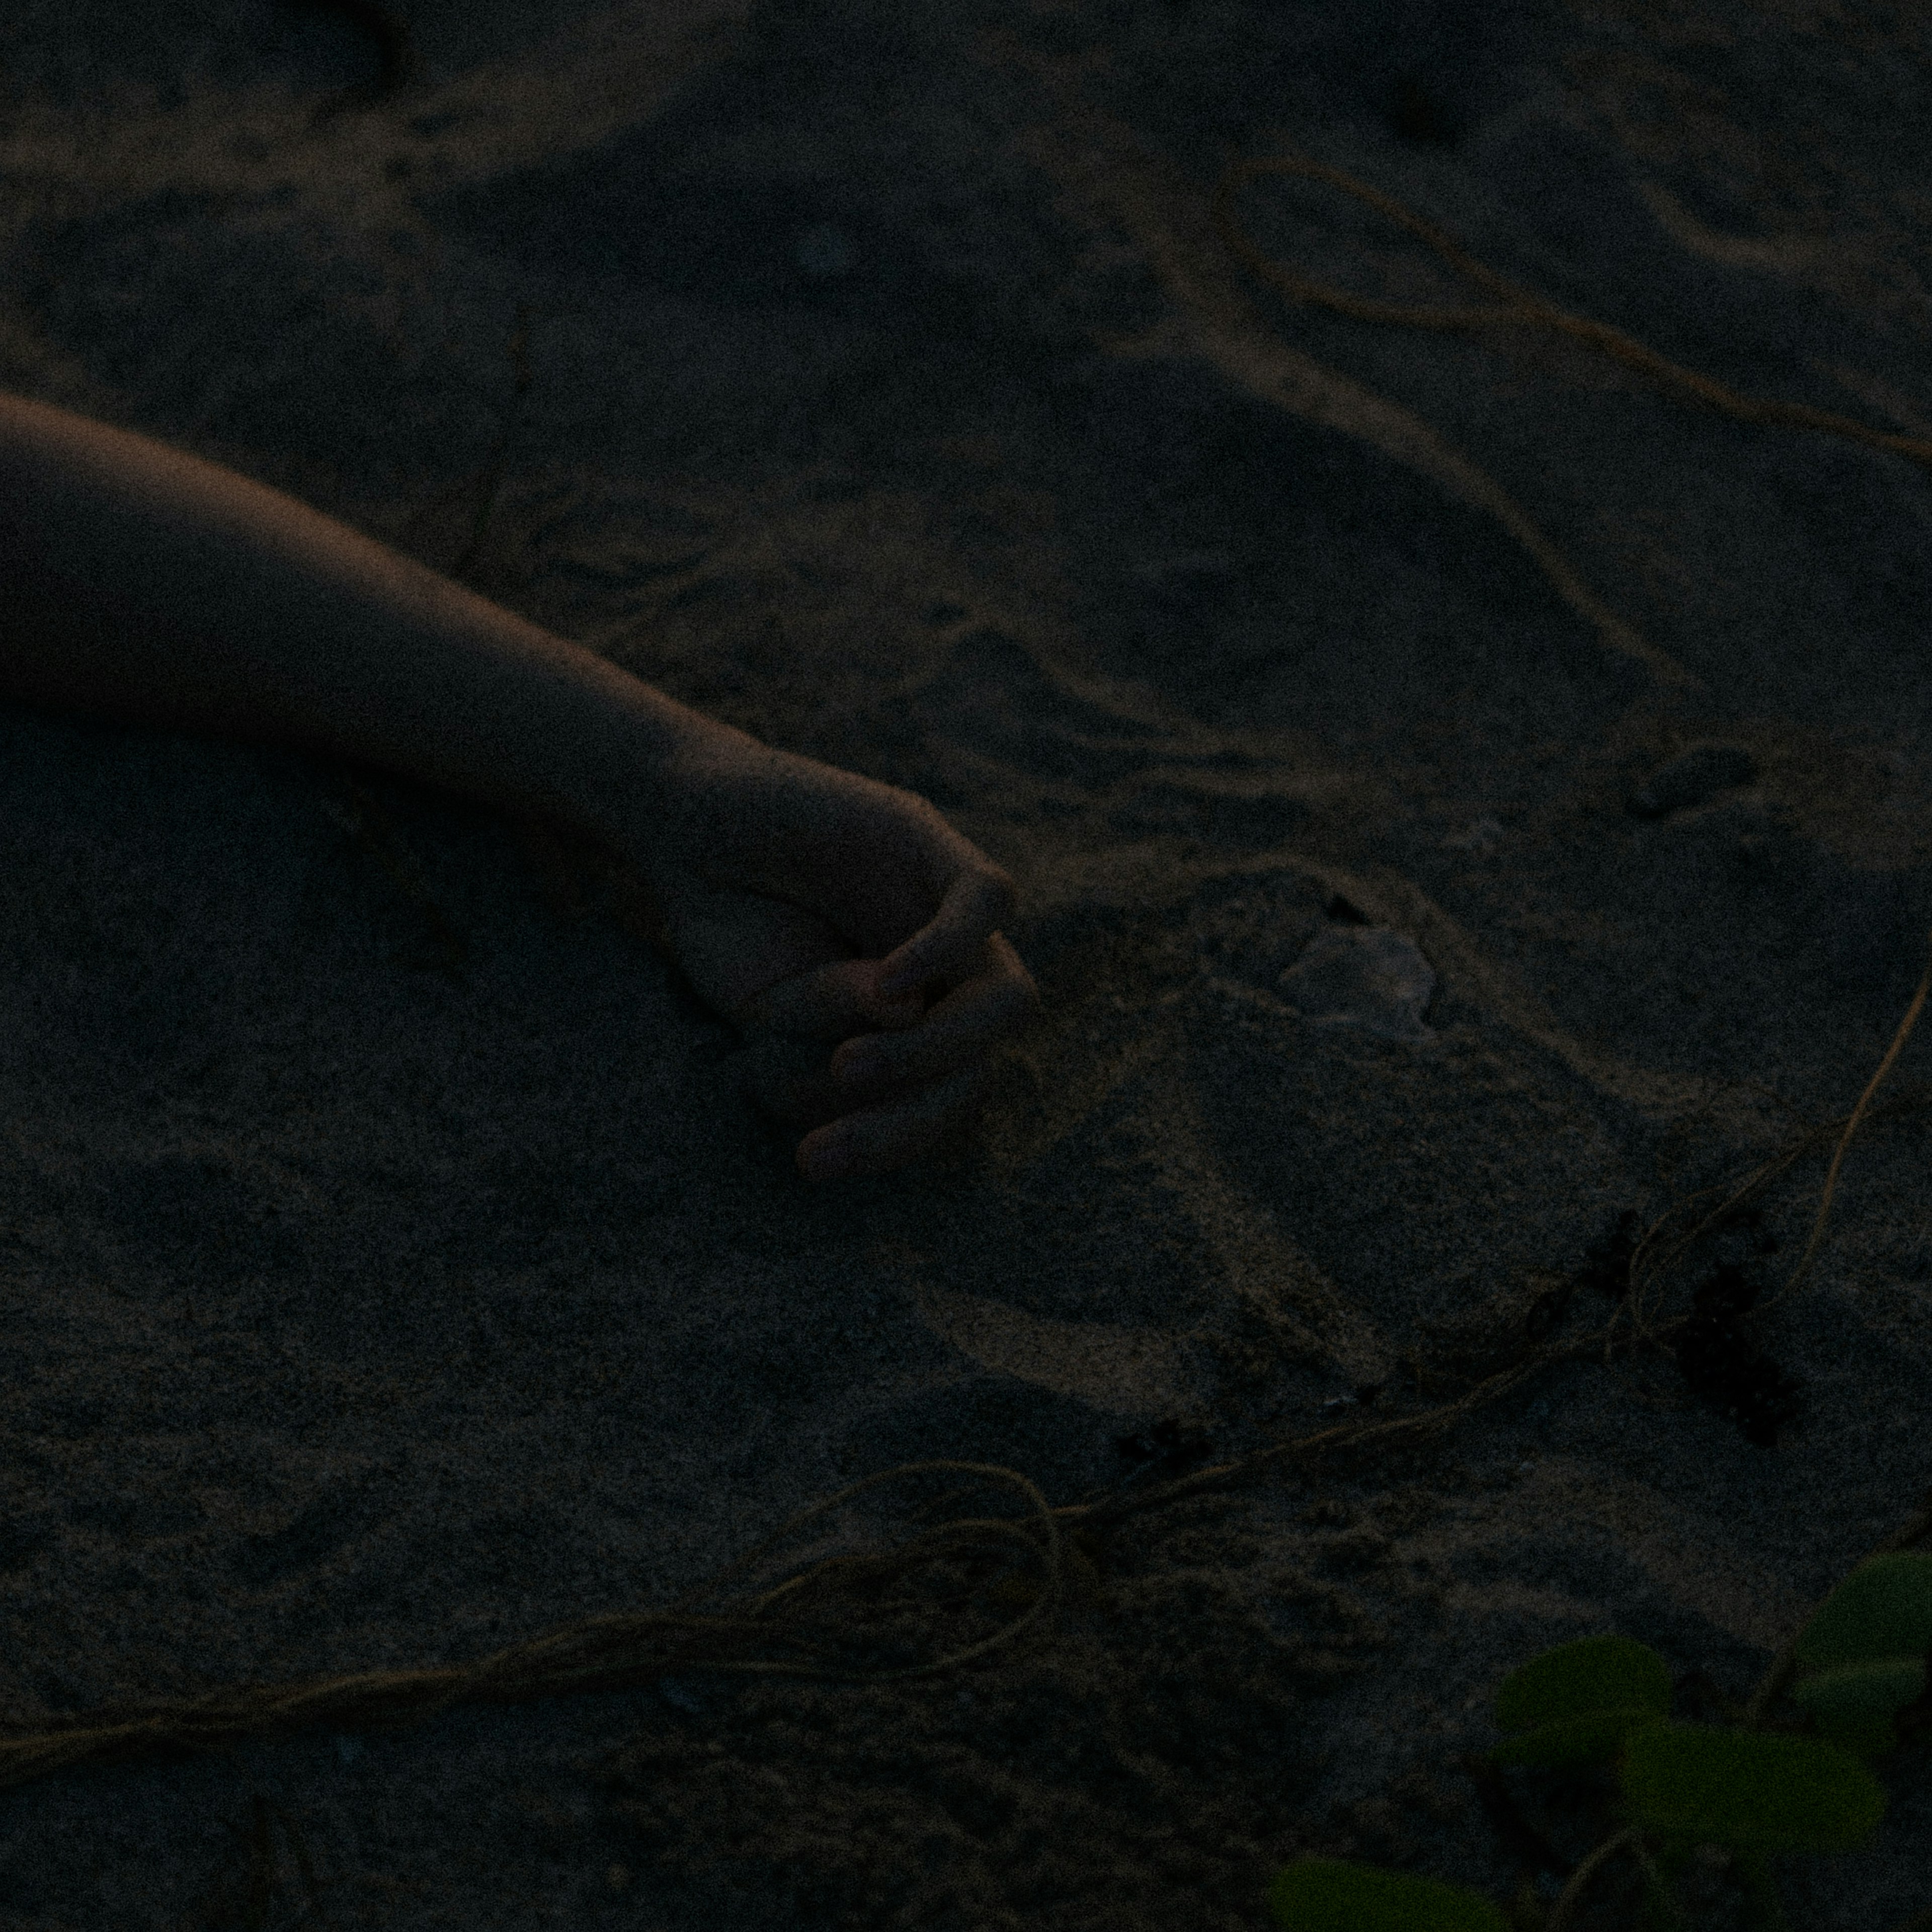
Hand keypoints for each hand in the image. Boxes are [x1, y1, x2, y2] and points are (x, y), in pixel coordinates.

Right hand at [621, 725, 1039, 1179]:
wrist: (685, 827)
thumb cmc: (734, 931)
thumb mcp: (766, 1020)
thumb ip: (829, 1047)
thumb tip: (905, 1018)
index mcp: (922, 1025)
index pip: (948, 1100)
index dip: (893, 1141)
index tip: (810, 1159)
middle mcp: (950, 974)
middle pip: (984, 1065)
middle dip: (908, 1118)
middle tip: (822, 1143)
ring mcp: (947, 909)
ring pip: (1006, 998)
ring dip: (935, 1051)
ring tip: (849, 1064)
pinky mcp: (929, 839)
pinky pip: (986, 899)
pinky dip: (947, 949)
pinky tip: (891, 980)